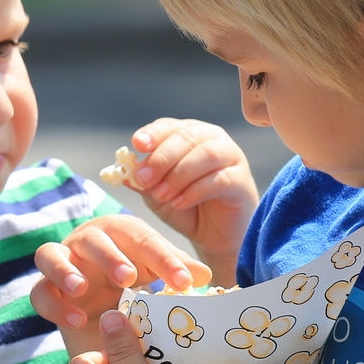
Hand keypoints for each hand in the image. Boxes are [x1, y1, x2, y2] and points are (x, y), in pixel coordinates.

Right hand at [34, 214, 209, 336]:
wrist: (104, 312)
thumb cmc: (135, 283)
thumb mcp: (157, 276)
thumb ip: (176, 272)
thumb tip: (204, 276)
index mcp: (120, 233)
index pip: (141, 239)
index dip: (163, 259)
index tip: (183, 283)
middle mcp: (87, 242)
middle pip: (93, 239)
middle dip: (109, 257)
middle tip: (129, 278)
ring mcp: (62, 263)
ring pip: (50, 254)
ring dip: (64, 270)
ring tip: (81, 288)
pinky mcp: (45, 290)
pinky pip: (40, 293)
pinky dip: (55, 306)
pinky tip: (77, 321)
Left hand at [112, 118, 257, 278]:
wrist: (213, 237)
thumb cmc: (186, 209)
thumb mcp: (156, 194)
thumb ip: (142, 181)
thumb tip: (121, 171)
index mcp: (188, 135)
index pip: (169, 126)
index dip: (153, 134)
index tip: (137, 145)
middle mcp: (211, 139)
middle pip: (186, 136)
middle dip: (162, 158)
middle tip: (145, 179)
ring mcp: (231, 157)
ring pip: (205, 154)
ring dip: (178, 174)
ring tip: (162, 195)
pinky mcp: (241, 180)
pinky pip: (219, 179)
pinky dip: (195, 190)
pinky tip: (179, 202)